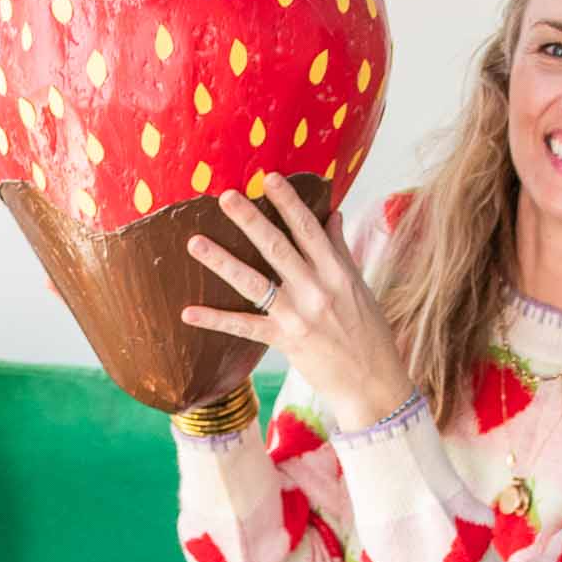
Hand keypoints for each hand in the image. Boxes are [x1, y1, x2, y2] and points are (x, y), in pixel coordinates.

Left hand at [181, 174, 416, 433]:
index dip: (288, 202)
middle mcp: (317, 289)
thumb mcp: (359, 287)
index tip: (269, 178)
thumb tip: (334, 214)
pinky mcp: (285, 341)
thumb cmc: (369, 334)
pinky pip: (244, 327)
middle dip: (250, 220)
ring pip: (254, 283)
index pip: (309, 229)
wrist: (373, 383)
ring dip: (222, 261)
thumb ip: (341, 250)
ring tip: (195, 243)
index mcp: (337, 272)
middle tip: (225, 197)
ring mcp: (299, 316)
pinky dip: (215, 320)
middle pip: (277, 248)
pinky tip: (188, 312)